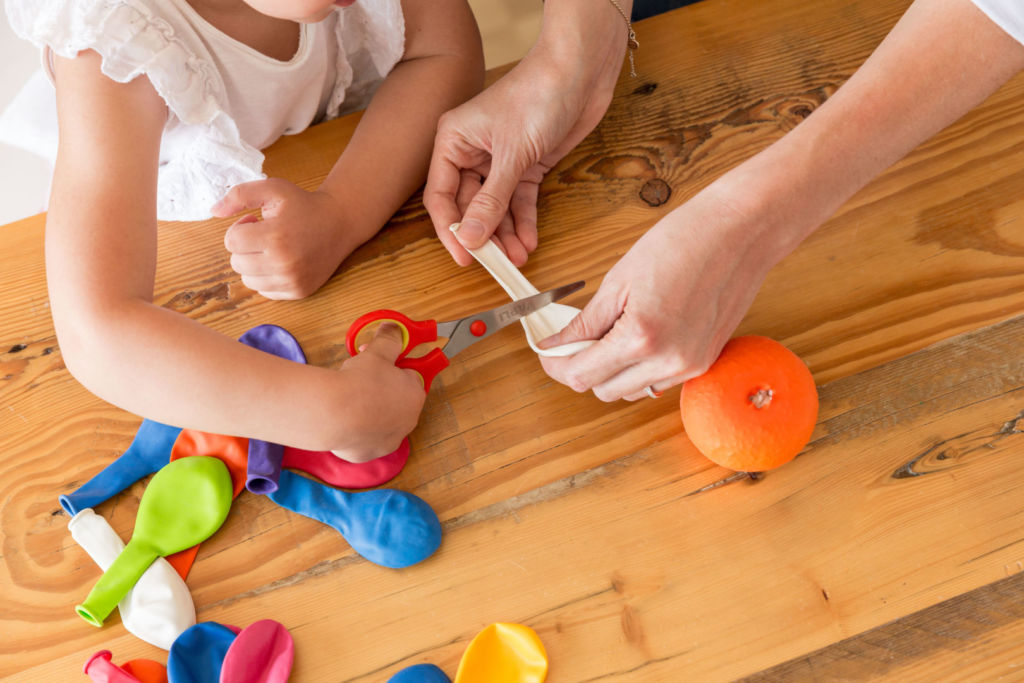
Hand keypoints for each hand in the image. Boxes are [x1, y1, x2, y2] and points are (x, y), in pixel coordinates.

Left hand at [212, 178, 364, 299]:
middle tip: (264, 234)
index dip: (240, 228)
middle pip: (237, 262)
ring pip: (248, 280)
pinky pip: (265, 292)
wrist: (339, 223)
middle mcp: (284, 263)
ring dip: (254, 264)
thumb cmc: (303, 205)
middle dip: (245, 247)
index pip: (231, 242)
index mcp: (275, 237)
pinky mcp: (299, 292)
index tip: (254, 221)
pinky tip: (281, 262)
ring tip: (272, 249)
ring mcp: (292, 281)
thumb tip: (213, 211)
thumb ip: (239, 195)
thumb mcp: (272, 189)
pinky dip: (267, 278)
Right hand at [330, 323, 425, 462]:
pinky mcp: (367, 452)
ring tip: (349, 396)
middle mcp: (406, 422)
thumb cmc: (360, 384)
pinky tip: (343, 416)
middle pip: (395, 399)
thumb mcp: (378, 353)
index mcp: (414, 396)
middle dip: (380, 387)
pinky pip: (363, 437)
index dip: (393, 367)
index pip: (410, 377)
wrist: (334, 414)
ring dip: (368, 408)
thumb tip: (393, 329)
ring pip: (379, 419)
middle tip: (360, 376)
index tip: (379, 363)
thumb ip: (389, 340)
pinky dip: (355, 428)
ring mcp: (387, 439)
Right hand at [424, 43, 620, 266]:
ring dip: (506, 233)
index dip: (451, 230)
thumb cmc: (539, 94)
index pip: (441, 196)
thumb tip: (470, 238)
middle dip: (483, 235)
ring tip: (518, 258)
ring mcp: (500, 159)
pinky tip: (529, 240)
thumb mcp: (512, 154)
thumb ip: (491, 200)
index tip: (465, 257)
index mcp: (452, 141)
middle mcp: (471, 151)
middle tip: (496, 264)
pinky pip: (519, 199)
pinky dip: (524, 220)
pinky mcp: (527, 163)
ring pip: (495, 207)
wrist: (582, 69)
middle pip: (469, 205)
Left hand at [538, 185, 786, 400]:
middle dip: (583, 368)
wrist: (739, 233)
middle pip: (604, 390)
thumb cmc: (681, 243)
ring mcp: (690, 366)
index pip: (581, 375)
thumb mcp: (619, 280)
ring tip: (612, 333)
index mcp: (640, 338)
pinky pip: (659, 382)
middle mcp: (667, 362)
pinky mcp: (705, 362)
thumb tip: (557, 344)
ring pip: (631, 391)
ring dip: (613, 372)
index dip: (557, 366)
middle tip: (576, 339)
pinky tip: (640, 337)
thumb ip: (586, 322)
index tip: (549, 353)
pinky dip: (641, 369)